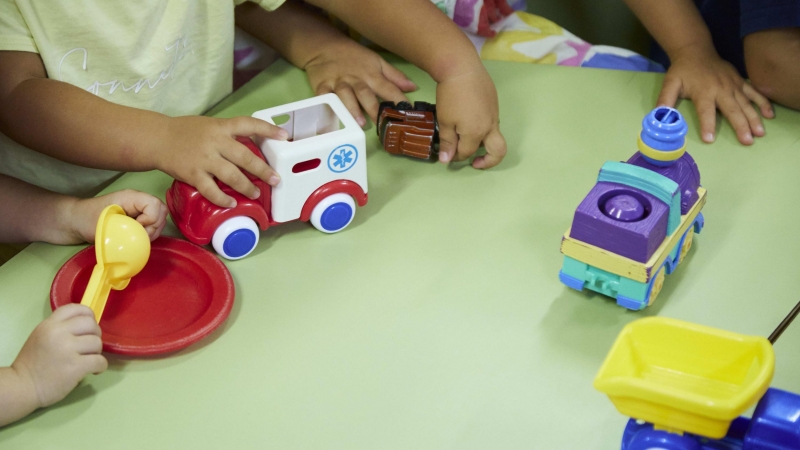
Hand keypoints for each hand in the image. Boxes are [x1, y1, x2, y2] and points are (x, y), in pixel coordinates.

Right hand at [11, 304, 106, 408]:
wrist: (23, 387)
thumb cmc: (32, 363)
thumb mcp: (41, 336)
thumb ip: (59, 329)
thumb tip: (85, 327)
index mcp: (49, 325)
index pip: (76, 309)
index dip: (88, 315)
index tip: (89, 326)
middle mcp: (59, 333)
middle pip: (91, 324)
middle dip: (95, 335)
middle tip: (89, 347)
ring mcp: (68, 349)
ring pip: (97, 343)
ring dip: (97, 352)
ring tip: (88, 360)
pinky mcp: (76, 366)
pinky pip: (100, 361)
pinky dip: (100, 366)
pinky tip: (93, 370)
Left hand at [72, 189, 168, 242]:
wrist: (75, 221)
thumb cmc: (87, 220)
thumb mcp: (106, 224)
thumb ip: (127, 229)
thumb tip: (144, 239)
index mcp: (131, 197)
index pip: (155, 205)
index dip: (150, 220)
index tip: (135, 228)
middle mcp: (138, 201)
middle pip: (161, 211)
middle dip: (154, 227)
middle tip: (139, 236)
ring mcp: (139, 209)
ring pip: (160, 219)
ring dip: (153, 231)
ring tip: (137, 238)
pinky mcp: (138, 217)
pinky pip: (153, 224)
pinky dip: (149, 233)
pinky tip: (137, 238)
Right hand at [157, 116, 288, 207]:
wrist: (157, 139)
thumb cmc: (185, 132)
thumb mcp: (210, 125)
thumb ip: (228, 134)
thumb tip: (252, 145)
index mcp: (221, 127)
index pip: (249, 124)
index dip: (268, 129)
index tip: (284, 136)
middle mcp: (215, 142)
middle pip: (245, 157)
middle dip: (263, 170)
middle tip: (275, 180)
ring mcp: (204, 159)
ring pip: (232, 176)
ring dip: (246, 187)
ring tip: (255, 194)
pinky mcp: (193, 174)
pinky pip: (211, 190)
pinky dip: (222, 199)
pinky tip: (231, 204)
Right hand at [305, 41, 416, 125]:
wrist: (325, 45)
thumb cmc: (354, 57)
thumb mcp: (377, 62)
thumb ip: (394, 76)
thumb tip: (413, 88)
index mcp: (371, 74)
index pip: (388, 88)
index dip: (398, 100)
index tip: (408, 112)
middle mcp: (356, 79)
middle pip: (365, 93)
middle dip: (375, 108)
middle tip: (384, 123)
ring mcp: (338, 83)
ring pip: (345, 95)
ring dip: (352, 109)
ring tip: (360, 124)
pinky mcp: (322, 86)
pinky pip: (323, 97)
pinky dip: (326, 107)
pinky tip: (331, 118)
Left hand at [436, 67, 506, 167]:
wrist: (462, 67)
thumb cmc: (451, 95)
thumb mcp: (445, 121)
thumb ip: (448, 142)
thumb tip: (446, 160)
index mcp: (476, 133)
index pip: (466, 153)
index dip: (455, 156)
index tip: (447, 155)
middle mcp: (490, 127)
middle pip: (498, 152)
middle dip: (488, 162)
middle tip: (475, 163)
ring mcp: (495, 115)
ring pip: (495, 136)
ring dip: (484, 143)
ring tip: (469, 140)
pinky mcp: (495, 103)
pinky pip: (493, 123)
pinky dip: (484, 129)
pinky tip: (470, 120)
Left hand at [660, 49, 773, 144]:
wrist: (696, 50)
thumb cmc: (682, 71)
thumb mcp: (670, 84)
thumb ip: (664, 100)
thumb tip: (658, 117)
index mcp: (703, 92)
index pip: (705, 111)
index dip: (707, 125)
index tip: (710, 139)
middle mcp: (721, 89)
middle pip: (732, 110)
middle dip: (740, 126)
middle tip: (747, 141)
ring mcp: (733, 85)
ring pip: (746, 104)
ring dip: (754, 118)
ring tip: (760, 133)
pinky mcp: (740, 82)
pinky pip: (754, 93)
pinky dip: (763, 103)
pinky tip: (769, 115)